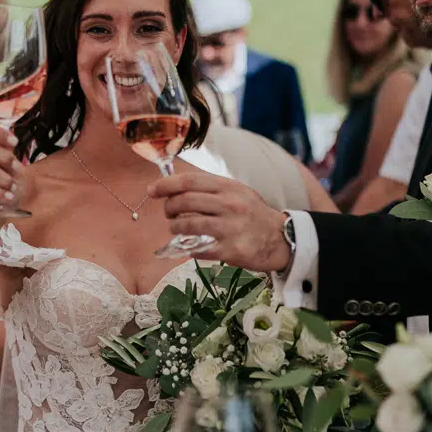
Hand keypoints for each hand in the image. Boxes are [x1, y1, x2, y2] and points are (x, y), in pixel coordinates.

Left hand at [152, 171, 291, 272]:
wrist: (279, 238)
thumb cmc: (251, 213)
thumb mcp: (235, 191)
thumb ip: (209, 188)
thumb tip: (174, 188)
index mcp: (228, 188)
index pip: (189, 182)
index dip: (166, 185)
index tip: (152, 191)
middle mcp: (229, 205)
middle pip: (184, 202)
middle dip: (168, 208)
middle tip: (168, 213)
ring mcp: (230, 228)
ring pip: (187, 225)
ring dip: (174, 227)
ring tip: (175, 228)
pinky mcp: (230, 250)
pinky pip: (197, 249)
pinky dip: (188, 247)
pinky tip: (190, 245)